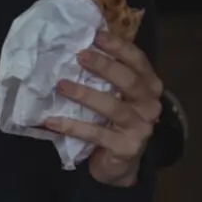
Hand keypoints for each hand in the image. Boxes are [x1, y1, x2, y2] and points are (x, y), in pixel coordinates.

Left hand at [43, 29, 164, 186]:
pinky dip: (72, 126)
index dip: (118, 47)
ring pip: (112, 106)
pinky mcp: (126, 147)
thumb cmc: (114, 126)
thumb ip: (108, 80)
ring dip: (84, 94)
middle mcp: (150, 104)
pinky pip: (95, 134)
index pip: (138, 61)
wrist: (119, 165)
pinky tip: (51, 121)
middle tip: (79, 56)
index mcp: (150, 87)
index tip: (95, 36)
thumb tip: (80, 51)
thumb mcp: (116, 99)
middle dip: (103, 65)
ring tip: (61, 85)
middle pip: (128, 80)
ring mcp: (141, 127)